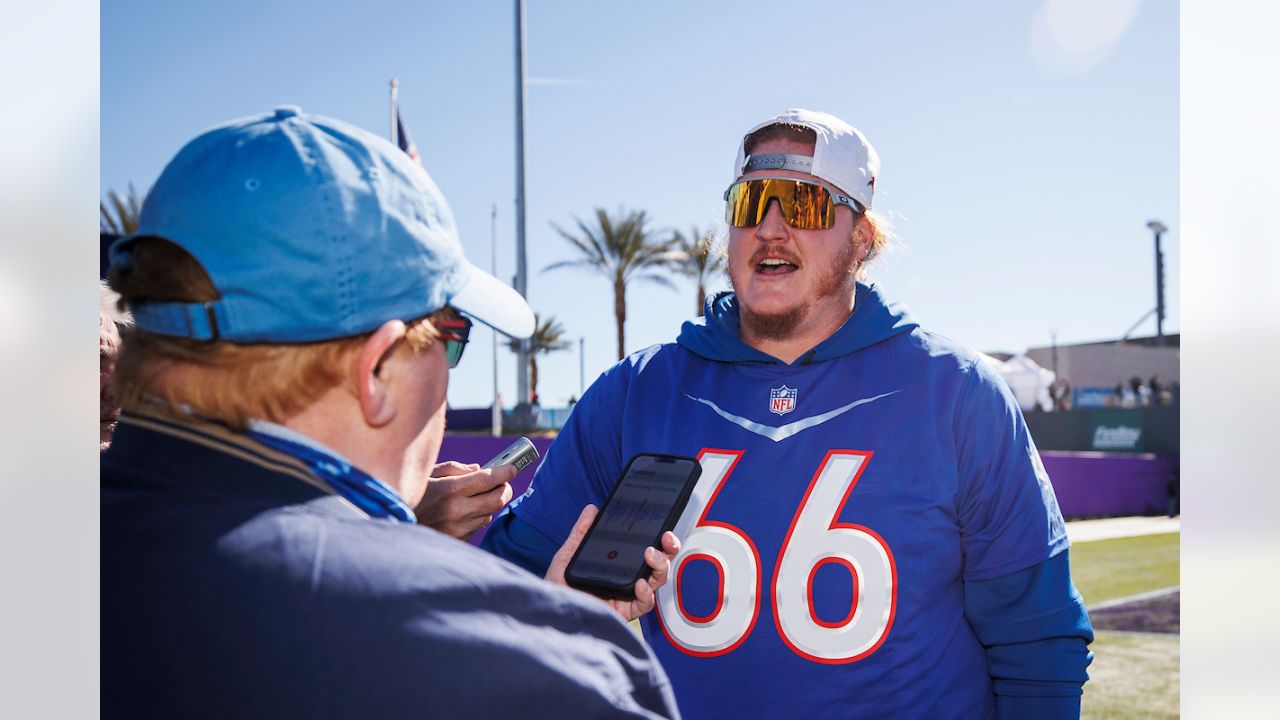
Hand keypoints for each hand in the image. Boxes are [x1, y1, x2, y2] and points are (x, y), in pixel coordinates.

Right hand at [415, 461, 515, 539]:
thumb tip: (480, 469)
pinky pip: (477, 527)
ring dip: (489, 504)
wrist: (390, 522)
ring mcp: (458, 528)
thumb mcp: (428, 473)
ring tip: (476, 496)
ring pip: (489, 514)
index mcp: (451, 489)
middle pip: (498, 499)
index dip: (506, 471)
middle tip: (502, 482)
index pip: (490, 479)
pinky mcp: (457, 540)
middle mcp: (457, 510)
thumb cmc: (410, 494)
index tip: (512, 468)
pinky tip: (464, 511)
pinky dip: (476, 517)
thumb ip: (456, 469)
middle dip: (504, 488)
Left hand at [545, 505, 681, 621]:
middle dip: (668, 549)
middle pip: (658, 563)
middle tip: (666, 537)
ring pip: (656, 581)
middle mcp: (627, 579)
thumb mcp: (568, 554)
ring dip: (660, 566)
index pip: (645, 548)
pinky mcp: (624, 611)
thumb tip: (592, 509)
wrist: (550, 610)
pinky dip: (646, 594)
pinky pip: (644, 604)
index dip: (658, 537)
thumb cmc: (559, 587)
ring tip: (650, 554)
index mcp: (619, 564)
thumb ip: (581, 532)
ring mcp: (627, 596)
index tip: (661, 523)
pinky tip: (640, 584)